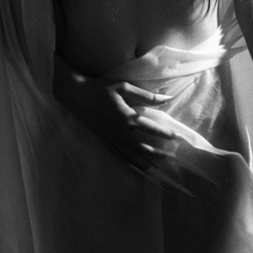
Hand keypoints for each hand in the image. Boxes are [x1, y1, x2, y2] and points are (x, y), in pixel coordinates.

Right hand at [52, 55, 177, 169]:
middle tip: (169, 156)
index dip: (165, 134)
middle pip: (143, 148)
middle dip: (157, 153)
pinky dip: (127, 162)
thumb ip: (146, 95)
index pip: (151, 129)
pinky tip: (134, 165)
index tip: (176, 137)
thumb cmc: (101, 88)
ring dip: (144, 161)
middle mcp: (120, 132)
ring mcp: (111, 138)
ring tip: (155, 166)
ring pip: (130, 155)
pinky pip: (117, 155)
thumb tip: (167, 97)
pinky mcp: (103, 140)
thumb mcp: (124, 87)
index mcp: (127, 118)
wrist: (76, 95)